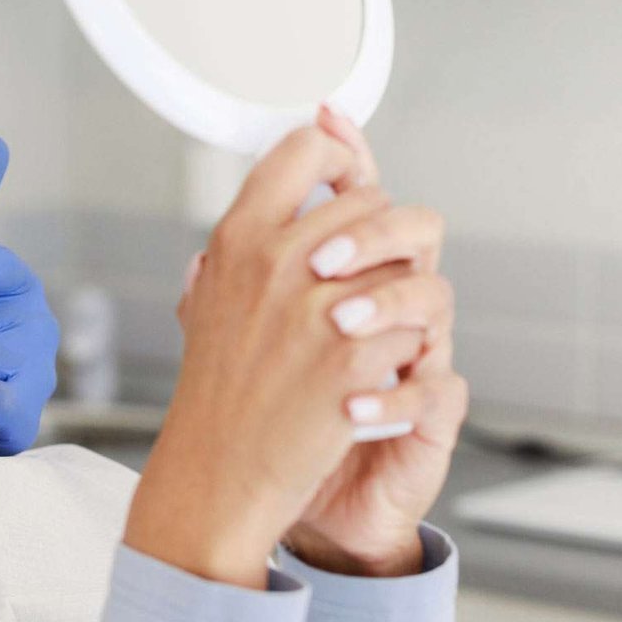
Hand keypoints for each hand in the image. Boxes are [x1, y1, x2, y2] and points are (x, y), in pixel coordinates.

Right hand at [123, 121, 453, 588]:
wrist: (219, 472)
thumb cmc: (215, 393)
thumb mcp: (208, 300)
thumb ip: (238, 244)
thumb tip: (270, 193)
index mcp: (238, 239)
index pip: (304, 149)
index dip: (336, 154)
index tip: (343, 174)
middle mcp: (276, 261)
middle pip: (371, 201)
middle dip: (378, 239)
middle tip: (361, 277)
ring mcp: (317, 307)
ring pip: (404, 262)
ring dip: (398, 295)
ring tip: (369, 328)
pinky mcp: (354, 357)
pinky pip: (414, 324)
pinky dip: (403, 350)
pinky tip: (373, 371)